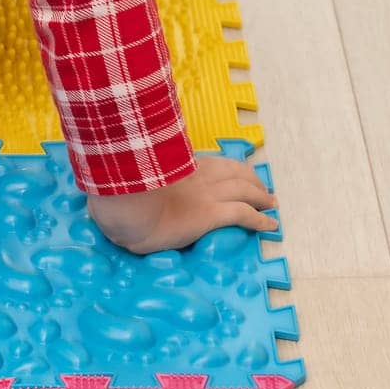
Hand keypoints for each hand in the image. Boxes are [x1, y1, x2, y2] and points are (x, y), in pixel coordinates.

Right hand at [85, 154, 277, 254]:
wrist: (123, 205)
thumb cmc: (118, 192)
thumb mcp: (130, 176)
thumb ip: (137, 176)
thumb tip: (127, 180)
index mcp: (179, 164)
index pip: (216, 163)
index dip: (234, 168)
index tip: (242, 173)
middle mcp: (198, 176)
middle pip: (236, 174)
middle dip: (253, 181)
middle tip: (264, 189)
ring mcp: (206, 195)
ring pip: (244, 191)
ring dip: (261, 197)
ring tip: (271, 204)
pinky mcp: (210, 215)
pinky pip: (243, 215)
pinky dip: (260, 220)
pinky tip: (270, 225)